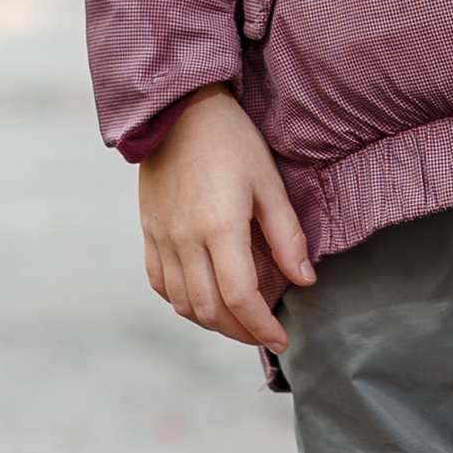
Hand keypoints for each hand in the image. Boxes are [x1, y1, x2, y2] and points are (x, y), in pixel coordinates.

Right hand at [137, 86, 313, 351]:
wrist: (177, 111)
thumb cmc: (232, 140)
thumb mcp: (269, 183)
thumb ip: (287, 236)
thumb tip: (304, 281)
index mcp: (219, 228)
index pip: (240, 298)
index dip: (262, 327)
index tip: (282, 340)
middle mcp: (185, 240)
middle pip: (210, 310)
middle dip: (241, 332)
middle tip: (265, 334)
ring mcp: (161, 239)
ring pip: (183, 303)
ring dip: (212, 322)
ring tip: (240, 322)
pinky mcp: (148, 233)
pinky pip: (161, 284)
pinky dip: (183, 302)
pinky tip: (204, 300)